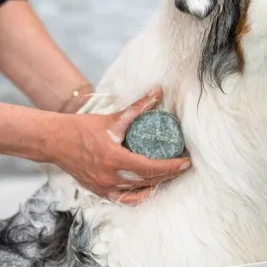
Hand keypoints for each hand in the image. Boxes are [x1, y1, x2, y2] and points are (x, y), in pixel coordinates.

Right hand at [48, 88, 190, 204]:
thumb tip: (158, 92)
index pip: (150, 167)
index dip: (171, 166)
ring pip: (137, 191)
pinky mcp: (99, 191)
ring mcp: (103, 187)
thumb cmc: (83, 128)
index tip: (186, 161)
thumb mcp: (113, 118)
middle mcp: (109, 177)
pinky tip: (151, 188)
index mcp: (113, 159)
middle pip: (147, 181)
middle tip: (184, 166)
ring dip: (157, 184)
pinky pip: (124, 199)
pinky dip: (139, 195)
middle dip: (169, 174)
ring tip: (171, 174)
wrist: (54, 140)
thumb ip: (138, 107)